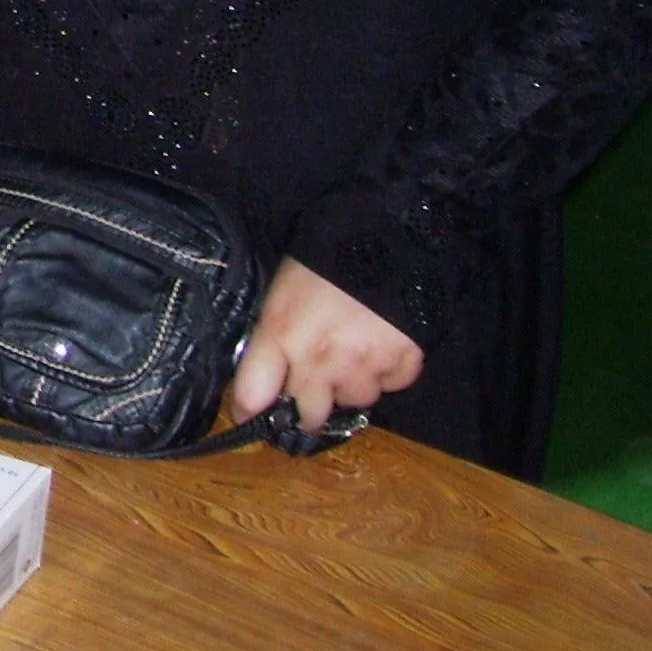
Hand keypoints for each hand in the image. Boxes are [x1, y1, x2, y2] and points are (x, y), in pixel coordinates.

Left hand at [226, 257, 421, 433]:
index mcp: (282, 335)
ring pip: (354, 400)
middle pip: (308, 416)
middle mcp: (321, 359)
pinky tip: (382, 344)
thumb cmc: (324, 260)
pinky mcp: (403, 362)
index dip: (248, 408)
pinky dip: (387, 372)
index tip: (252, 412)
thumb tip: (258, 382)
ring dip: (351, 384)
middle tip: (312, 388)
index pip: (252, 395)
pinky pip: (391, 385)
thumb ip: (268, 340)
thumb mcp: (281, 293)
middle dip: (307, 406)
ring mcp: (365, 364)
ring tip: (353, 350)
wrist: (386, 234)